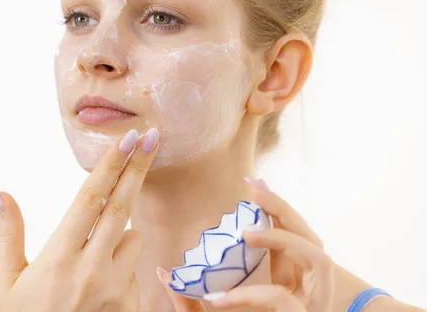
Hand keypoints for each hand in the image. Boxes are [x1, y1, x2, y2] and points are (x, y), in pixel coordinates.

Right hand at [0, 128, 158, 311]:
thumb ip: (8, 234)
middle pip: (121, 205)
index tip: (126, 139)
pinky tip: (100, 281)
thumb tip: (1, 193)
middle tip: (150, 137)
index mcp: (57, 257)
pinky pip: (134, 266)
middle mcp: (90, 268)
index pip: (90, 199)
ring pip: (131, 236)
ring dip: (121, 231)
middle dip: (138, 167)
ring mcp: (114, 287)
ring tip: (93, 252)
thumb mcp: (8, 281)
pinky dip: (122, 261)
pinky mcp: (129, 302)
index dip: (110, 165)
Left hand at [156, 177, 333, 310]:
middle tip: (254, 192)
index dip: (276, 205)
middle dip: (285, 209)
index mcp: (289, 280)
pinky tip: (218, 299)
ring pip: (317, 257)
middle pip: (311, 235)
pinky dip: (252, 295)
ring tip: (246, 233)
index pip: (291, 232)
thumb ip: (191, 299)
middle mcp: (306, 290)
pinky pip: (282, 302)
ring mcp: (310, 306)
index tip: (251, 182)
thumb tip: (163, 270)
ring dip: (284, 238)